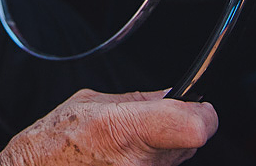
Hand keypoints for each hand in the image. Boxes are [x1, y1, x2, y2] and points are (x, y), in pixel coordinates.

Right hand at [0, 89, 217, 165]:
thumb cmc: (52, 143)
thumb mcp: (91, 102)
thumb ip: (138, 100)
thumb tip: (172, 96)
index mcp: (125, 130)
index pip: (197, 126)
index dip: (203, 112)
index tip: (197, 105)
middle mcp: (137, 163)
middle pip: (191, 143)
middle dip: (179, 128)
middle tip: (148, 124)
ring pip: (176, 160)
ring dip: (163, 150)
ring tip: (127, 145)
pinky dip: (149, 162)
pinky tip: (122, 159)